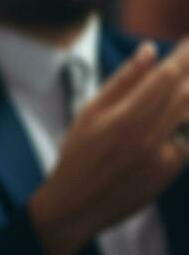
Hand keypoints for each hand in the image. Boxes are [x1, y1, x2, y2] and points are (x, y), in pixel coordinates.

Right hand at [28, 40, 188, 254]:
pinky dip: (186, 122)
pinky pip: (187, 139)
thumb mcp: (90, 112)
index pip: (166, 77)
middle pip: (186, 94)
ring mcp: (164, 156)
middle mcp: (150, 136)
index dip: (183, 55)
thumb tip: (149, 50)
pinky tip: (182, 111)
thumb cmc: (78, 153)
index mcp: (126, 118)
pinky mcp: (172, 171)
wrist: (79, 204)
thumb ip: (123, 81)